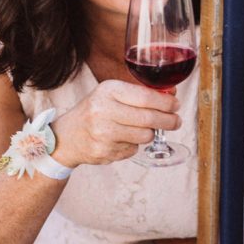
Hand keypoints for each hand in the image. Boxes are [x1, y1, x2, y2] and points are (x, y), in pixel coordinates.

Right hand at [52, 80, 181, 166]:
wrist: (67, 136)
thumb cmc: (95, 110)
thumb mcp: (111, 93)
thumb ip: (139, 93)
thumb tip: (171, 95)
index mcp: (107, 91)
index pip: (145, 97)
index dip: (166, 102)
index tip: (176, 105)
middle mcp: (103, 111)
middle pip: (148, 118)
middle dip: (168, 120)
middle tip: (176, 121)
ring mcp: (102, 133)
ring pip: (145, 136)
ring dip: (150, 133)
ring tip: (144, 128)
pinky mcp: (104, 152)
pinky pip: (133, 149)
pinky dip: (134, 144)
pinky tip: (122, 139)